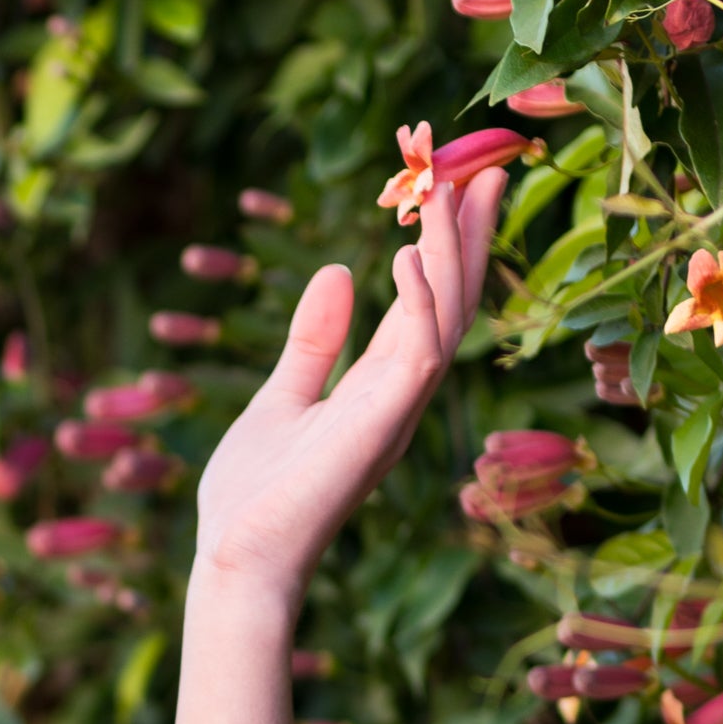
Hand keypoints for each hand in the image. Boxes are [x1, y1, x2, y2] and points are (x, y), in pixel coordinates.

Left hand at [190, 162, 502, 608]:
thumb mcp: (281, 397)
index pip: (428, 301)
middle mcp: (402, 394)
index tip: (453, 180)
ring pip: (446, 316)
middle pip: (455, 298)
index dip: (445, 240)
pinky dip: (418, 303)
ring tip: (451, 184)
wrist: (238, 562)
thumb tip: (339, 273)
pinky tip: (405, 254)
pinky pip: (417, 354)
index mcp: (381, 386)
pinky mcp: (380, 426)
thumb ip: (313, 341)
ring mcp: (397, 410)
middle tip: (484, 162)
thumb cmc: (255, 497)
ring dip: (451, 249)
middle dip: (469, 231)